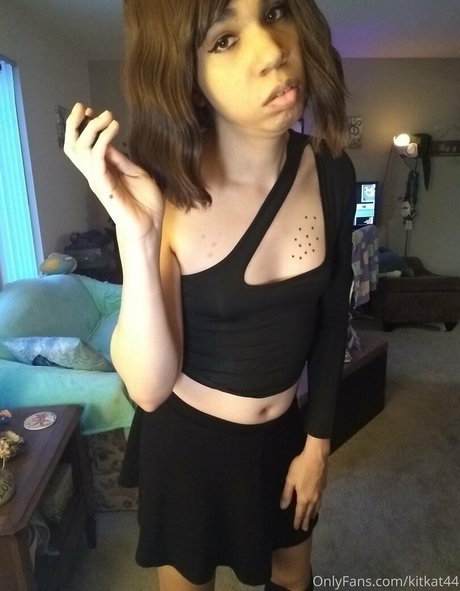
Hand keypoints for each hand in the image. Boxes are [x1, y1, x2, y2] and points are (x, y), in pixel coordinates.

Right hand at [64, 102, 164, 239]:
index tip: (89, 111)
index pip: (83, 146)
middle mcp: (95, 174)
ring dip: (93, 128)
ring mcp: (97, 180)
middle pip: (73, 146)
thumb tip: (110, 142)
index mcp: (103, 171)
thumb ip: (122, 160)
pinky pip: (97, 159)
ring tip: (108, 117)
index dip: (82, 127)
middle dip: (75, 124)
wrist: (149, 226)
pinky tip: (113, 129)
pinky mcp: (104, 186)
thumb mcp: (137, 174)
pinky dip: (104, 141)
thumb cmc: (145, 203)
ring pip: (81, 149)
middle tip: (85, 108)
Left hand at [280, 446, 327, 530]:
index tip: (296, 528)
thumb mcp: (290, 480)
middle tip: (305, 529)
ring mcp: (320, 492)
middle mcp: (313, 498)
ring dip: (313, 514)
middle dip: (306, 520)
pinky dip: (318, 506)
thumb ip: (287, 494)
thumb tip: (283, 507)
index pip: (300, 512)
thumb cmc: (301, 467)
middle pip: (309, 512)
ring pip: (316, 507)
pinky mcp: (324, 486)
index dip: (298, 520)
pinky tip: (317, 504)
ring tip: (311, 518)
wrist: (317, 457)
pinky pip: (320, 501)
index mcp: (303, 497)